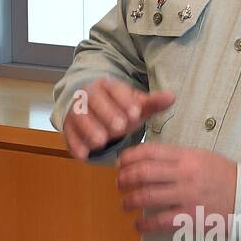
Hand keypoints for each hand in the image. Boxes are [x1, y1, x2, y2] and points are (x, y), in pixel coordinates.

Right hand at [61, 77, 175, 160]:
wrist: (93, 111)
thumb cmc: (119, 109)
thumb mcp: (136, 106)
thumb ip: (153, 103)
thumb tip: (172, 97)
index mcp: (107, 85)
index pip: (115, 89)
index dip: (124, 100)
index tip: (136, 113)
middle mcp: (88, 94)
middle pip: (94, 101)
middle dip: (107, 113)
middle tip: (120, 128)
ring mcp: (76, 110)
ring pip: (79, 116)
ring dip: (89, 128)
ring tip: (102, 141)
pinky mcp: (68, 127)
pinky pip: (69, 134)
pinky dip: (75, 144)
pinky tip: (84, 155)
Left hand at [116, 143, 237, 233]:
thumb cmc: (222, 176)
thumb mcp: (201, 157)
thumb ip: (175, 157)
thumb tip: (146, 159)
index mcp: (186, 156)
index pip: (150, 151)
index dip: (129, 157)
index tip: (120, 163)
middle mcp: (184, 174)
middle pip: (143, 173)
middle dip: (125, 179)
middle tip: (119, 184)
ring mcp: (187, 196)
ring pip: (147, 197)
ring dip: (130, 202)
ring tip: (125, 205)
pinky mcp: (191, 217)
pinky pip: (161, 221)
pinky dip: (145, 224)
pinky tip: (138, 225)